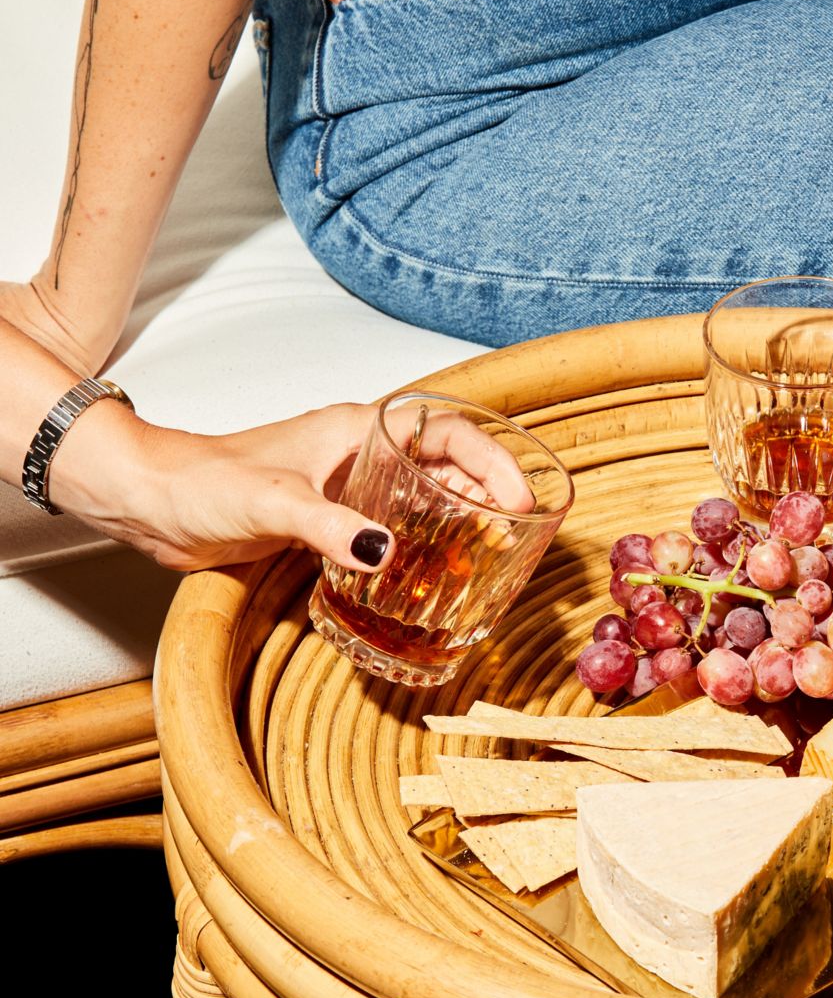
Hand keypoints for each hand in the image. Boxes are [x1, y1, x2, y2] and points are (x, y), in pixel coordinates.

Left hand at [48, 402, 534, 572]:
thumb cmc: (201, 482)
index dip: (490, 460)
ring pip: (424, 491)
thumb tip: (384, 553)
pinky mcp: (330, 516)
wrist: (151, 501)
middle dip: (487, 490)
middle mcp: (360, 452)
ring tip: (489, 549)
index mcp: (357, 430)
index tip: (516, 497)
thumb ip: (329, 527)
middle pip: (445, 461)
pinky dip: (424, 539)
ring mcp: (347, 485)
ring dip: (460, 515)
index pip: (447, 430)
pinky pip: (396, 521)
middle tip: (514, 529)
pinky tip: (432, 568)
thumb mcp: (273, 504)